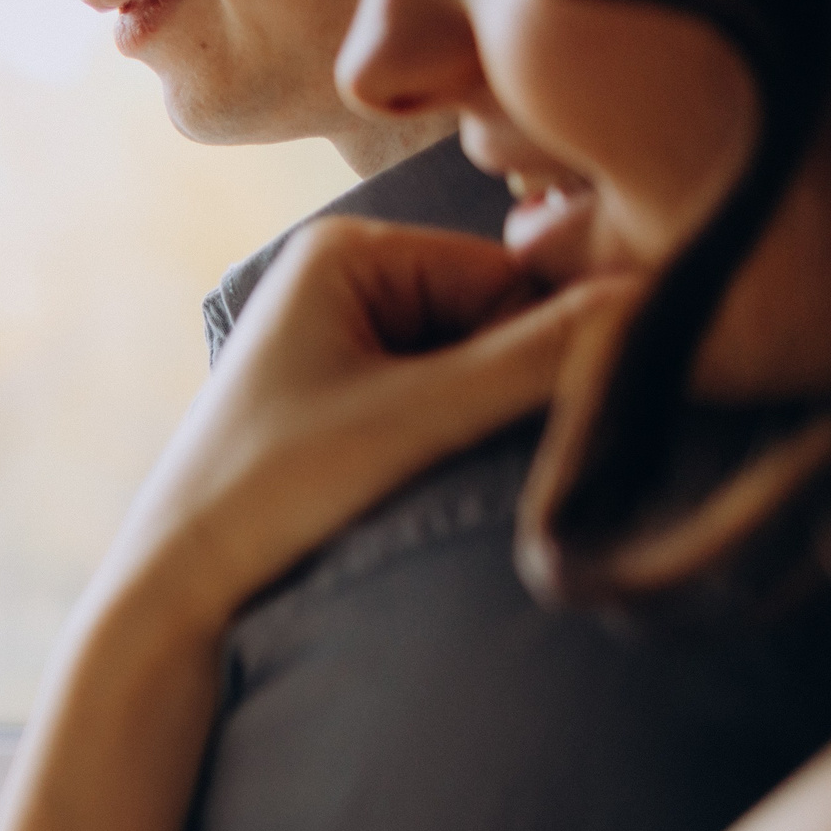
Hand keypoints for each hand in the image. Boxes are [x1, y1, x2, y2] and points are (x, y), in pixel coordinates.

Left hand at [109, 217, 638, 636]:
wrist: (177, 583)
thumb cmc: (273, 489)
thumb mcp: (421, 418)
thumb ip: (540, 360)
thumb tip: (653, 306)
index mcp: (346, 248)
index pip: (507, 277)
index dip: (532, 350)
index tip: (514, 417)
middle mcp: (337, 273)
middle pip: (489, 318)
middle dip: (497, 387)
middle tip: (451, 453)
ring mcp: (333, 333)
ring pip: (466, 365)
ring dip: (471, 418)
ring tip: (415, 471)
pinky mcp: (332, 391)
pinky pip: (428, 399)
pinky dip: (438, 438)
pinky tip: (403, 479)